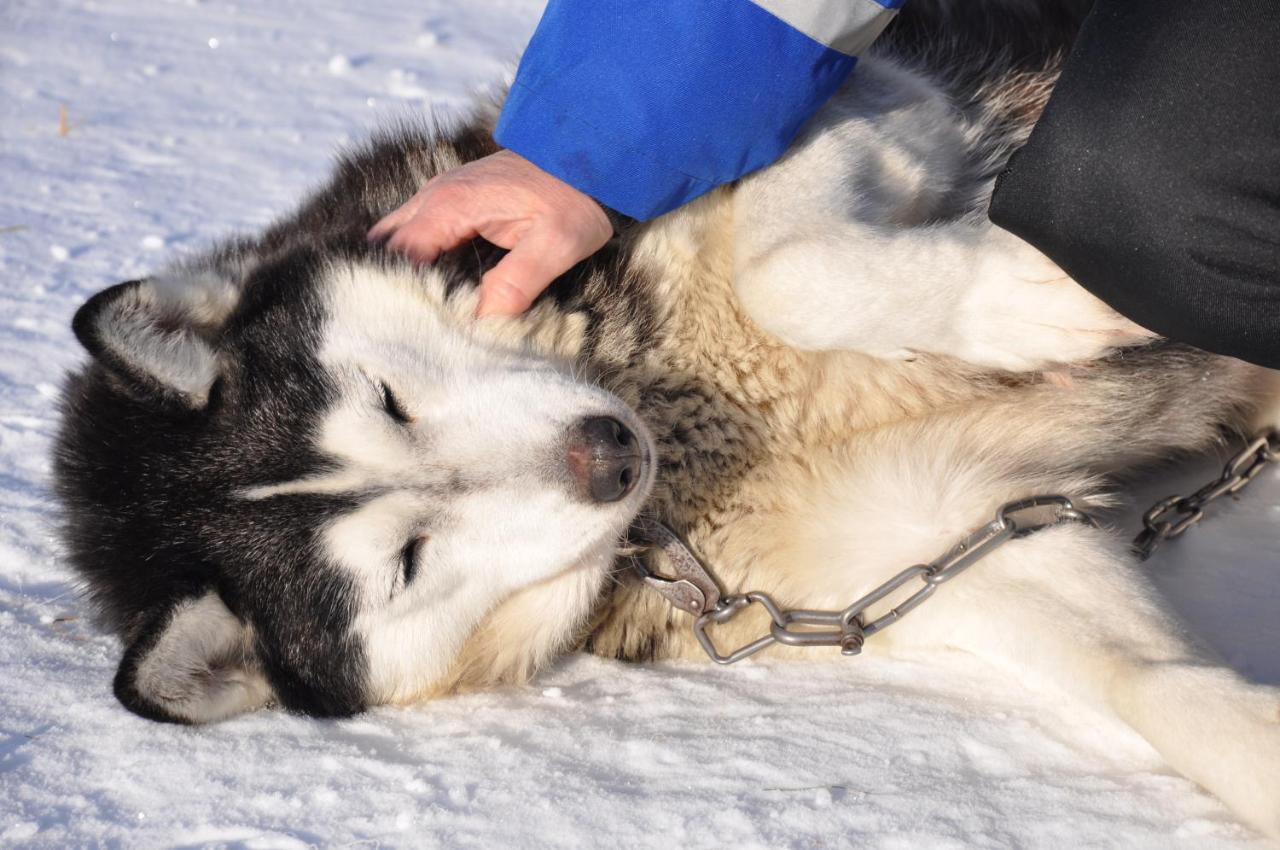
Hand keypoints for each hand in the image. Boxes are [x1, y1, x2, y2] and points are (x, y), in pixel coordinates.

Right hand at [367, 150, 612, 315]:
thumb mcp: (556, 245)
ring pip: (397, 237)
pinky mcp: (453, 200)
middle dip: (390, 282)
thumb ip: (517, 282)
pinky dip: (413, 258)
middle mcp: (436, 196)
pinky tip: (427, 287)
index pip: (400, 256)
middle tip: (403, 323)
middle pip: (388, 245)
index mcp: (452, 206)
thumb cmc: (575, 198)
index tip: (410, 326)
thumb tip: (483, 320)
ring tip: (411, 311)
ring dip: (400, 270)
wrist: (590, 156)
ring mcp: (441, 195)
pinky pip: (416, 230)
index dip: (399, 292)